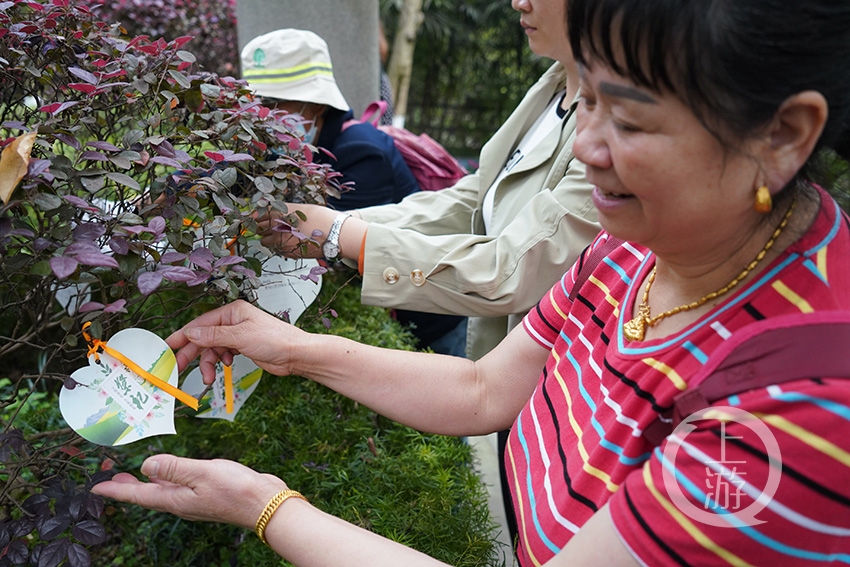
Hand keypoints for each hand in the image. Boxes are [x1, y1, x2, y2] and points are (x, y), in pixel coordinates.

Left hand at [91, 454, 285, 529]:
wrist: (265, 504)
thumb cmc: (236, 490)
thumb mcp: (202, 473)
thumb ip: (174, 468)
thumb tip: (146, 465)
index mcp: (176, 499)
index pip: (139, 495)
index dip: (116, 491)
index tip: (96, 488)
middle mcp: (181, 502)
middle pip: (148, 495)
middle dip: (128, 487)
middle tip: (110, 478)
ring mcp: (195, 499)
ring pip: (164, 491)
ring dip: (147, 482)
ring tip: (135, 476)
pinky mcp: (208, 494)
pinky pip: (180, 486)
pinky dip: (169, 478)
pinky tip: (172, 474)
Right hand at [166, 300, 305, 383]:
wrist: (296, 354)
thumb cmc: (274, 339)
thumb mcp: (240, 337)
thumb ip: (213, 336)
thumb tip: (190, 334)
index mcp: (232, 311)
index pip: (200, 324)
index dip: (183, 336)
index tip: (167, 347)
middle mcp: (233, 321)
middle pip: (204, 337)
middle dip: (191, 354)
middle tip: (178, 368)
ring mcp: (238, 334)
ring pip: (212, 349)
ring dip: (207, 363)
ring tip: (208, 377)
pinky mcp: (243, 347)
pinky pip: (223, 354)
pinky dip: (220, 362)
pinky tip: (226, 366)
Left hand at [257, 203, 332, 257]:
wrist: (334, 234)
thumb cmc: (322, 219)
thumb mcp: (301, 208)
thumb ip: (284, 211)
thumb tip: (271, 213)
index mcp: (279, 213)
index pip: (260, 214)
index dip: (259, 216)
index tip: (260, 217)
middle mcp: (277, 228)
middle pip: (259, 228)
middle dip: (263, 227)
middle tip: (272, 226)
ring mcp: (281, 242)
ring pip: (264, 241)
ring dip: (270, 238)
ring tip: (283, 235)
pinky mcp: (287, 253)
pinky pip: (277, 250)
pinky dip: (281, 247)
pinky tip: (293, 242)